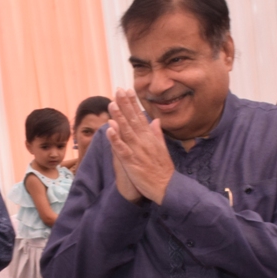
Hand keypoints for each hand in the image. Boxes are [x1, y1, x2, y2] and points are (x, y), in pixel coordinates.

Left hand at [107, 89, 173, 204]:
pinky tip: (109, 129)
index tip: (127, 90)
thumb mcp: (163, 149)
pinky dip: (115, 139)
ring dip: (119, 118)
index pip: (140, 117)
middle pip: (132, 120)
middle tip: (118, 90)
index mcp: (150, 138)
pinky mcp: (132, 163)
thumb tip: (156, 120)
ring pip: (126, 131)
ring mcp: (137, 151)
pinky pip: (122, 149)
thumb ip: (157, 134)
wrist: (167, 188)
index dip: (133, 103)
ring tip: (112, 104)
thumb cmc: (163, 170)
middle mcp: (144, 142)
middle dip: (125, 105)